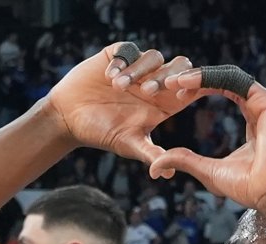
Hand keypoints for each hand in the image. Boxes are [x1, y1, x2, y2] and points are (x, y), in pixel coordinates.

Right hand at [44, 42, 192, 162]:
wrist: (69, 118)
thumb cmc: (102, 133)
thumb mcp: (128, 144)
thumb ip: (150, 154)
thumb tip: (169, 173)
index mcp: (165, 102)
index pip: (193, 87)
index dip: (196, 85)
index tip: (181, 94)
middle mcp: (155, 82)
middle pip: (179, 66)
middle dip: (166, 76)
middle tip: (147, 91)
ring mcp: (137, 67)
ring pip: (153, 57)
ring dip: (138, 70)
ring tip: (118, 87)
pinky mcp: (118, 55)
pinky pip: (128, 49)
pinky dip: (122, 61)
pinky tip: (109, 76)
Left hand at [148, 70, 265, 213]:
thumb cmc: (249, 188)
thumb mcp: (208, 171)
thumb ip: (185, 161)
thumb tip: (155, 166)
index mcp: (254, 120)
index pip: (225, 91)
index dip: (199, 89)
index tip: (173, 94)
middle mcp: (261, 107)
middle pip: (225, 80)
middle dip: (195, 79)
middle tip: (167, 82)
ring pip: (228, 76)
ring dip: (199, 76)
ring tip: (174, 82)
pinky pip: (235, 80)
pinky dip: (210, 78)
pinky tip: (190, 82)